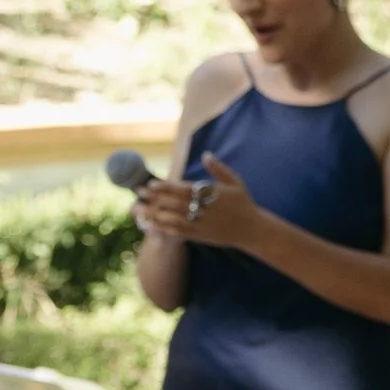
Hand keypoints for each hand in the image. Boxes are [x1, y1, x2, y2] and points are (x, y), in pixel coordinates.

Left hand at [135, 154, 265, 250]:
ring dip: (153, 214)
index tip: (151, 184)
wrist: (252, 229)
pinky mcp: (198, 235)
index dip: (166, 187)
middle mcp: (204, 209)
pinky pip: (177, 232)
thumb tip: (206, 154)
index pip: (184, 189)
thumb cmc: (243, 203)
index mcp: (212, 194)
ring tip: (138, 209)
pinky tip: (149, 224)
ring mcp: (201, 223)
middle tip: (138, 193)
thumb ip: (219, 169)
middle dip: (155, 198)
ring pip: (172, 218)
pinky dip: (162, 228)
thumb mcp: (235, 182)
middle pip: (174, 203)